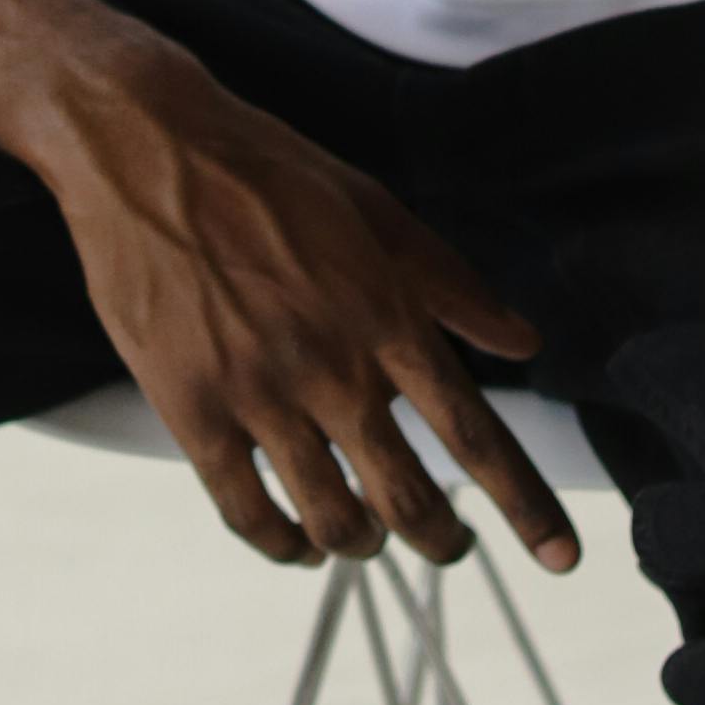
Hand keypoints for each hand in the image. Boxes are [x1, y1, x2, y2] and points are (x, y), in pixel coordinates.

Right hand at [33, 38, 565, 577]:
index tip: (559, 555)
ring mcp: (258, 394)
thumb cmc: (266, 172)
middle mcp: (331, 365)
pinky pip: (245, 512)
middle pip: (407, 498)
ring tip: (366, 539)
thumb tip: (523, 341)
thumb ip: (453, 286)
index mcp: (386, 315)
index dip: (525, 505)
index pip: (473, 433)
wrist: (145, 150)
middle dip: (441, 541)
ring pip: (330, 519)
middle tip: (449, 546)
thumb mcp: (377, 212)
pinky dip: (280, 545)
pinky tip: (294, 544)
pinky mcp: (192, 410)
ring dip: (361, 545)